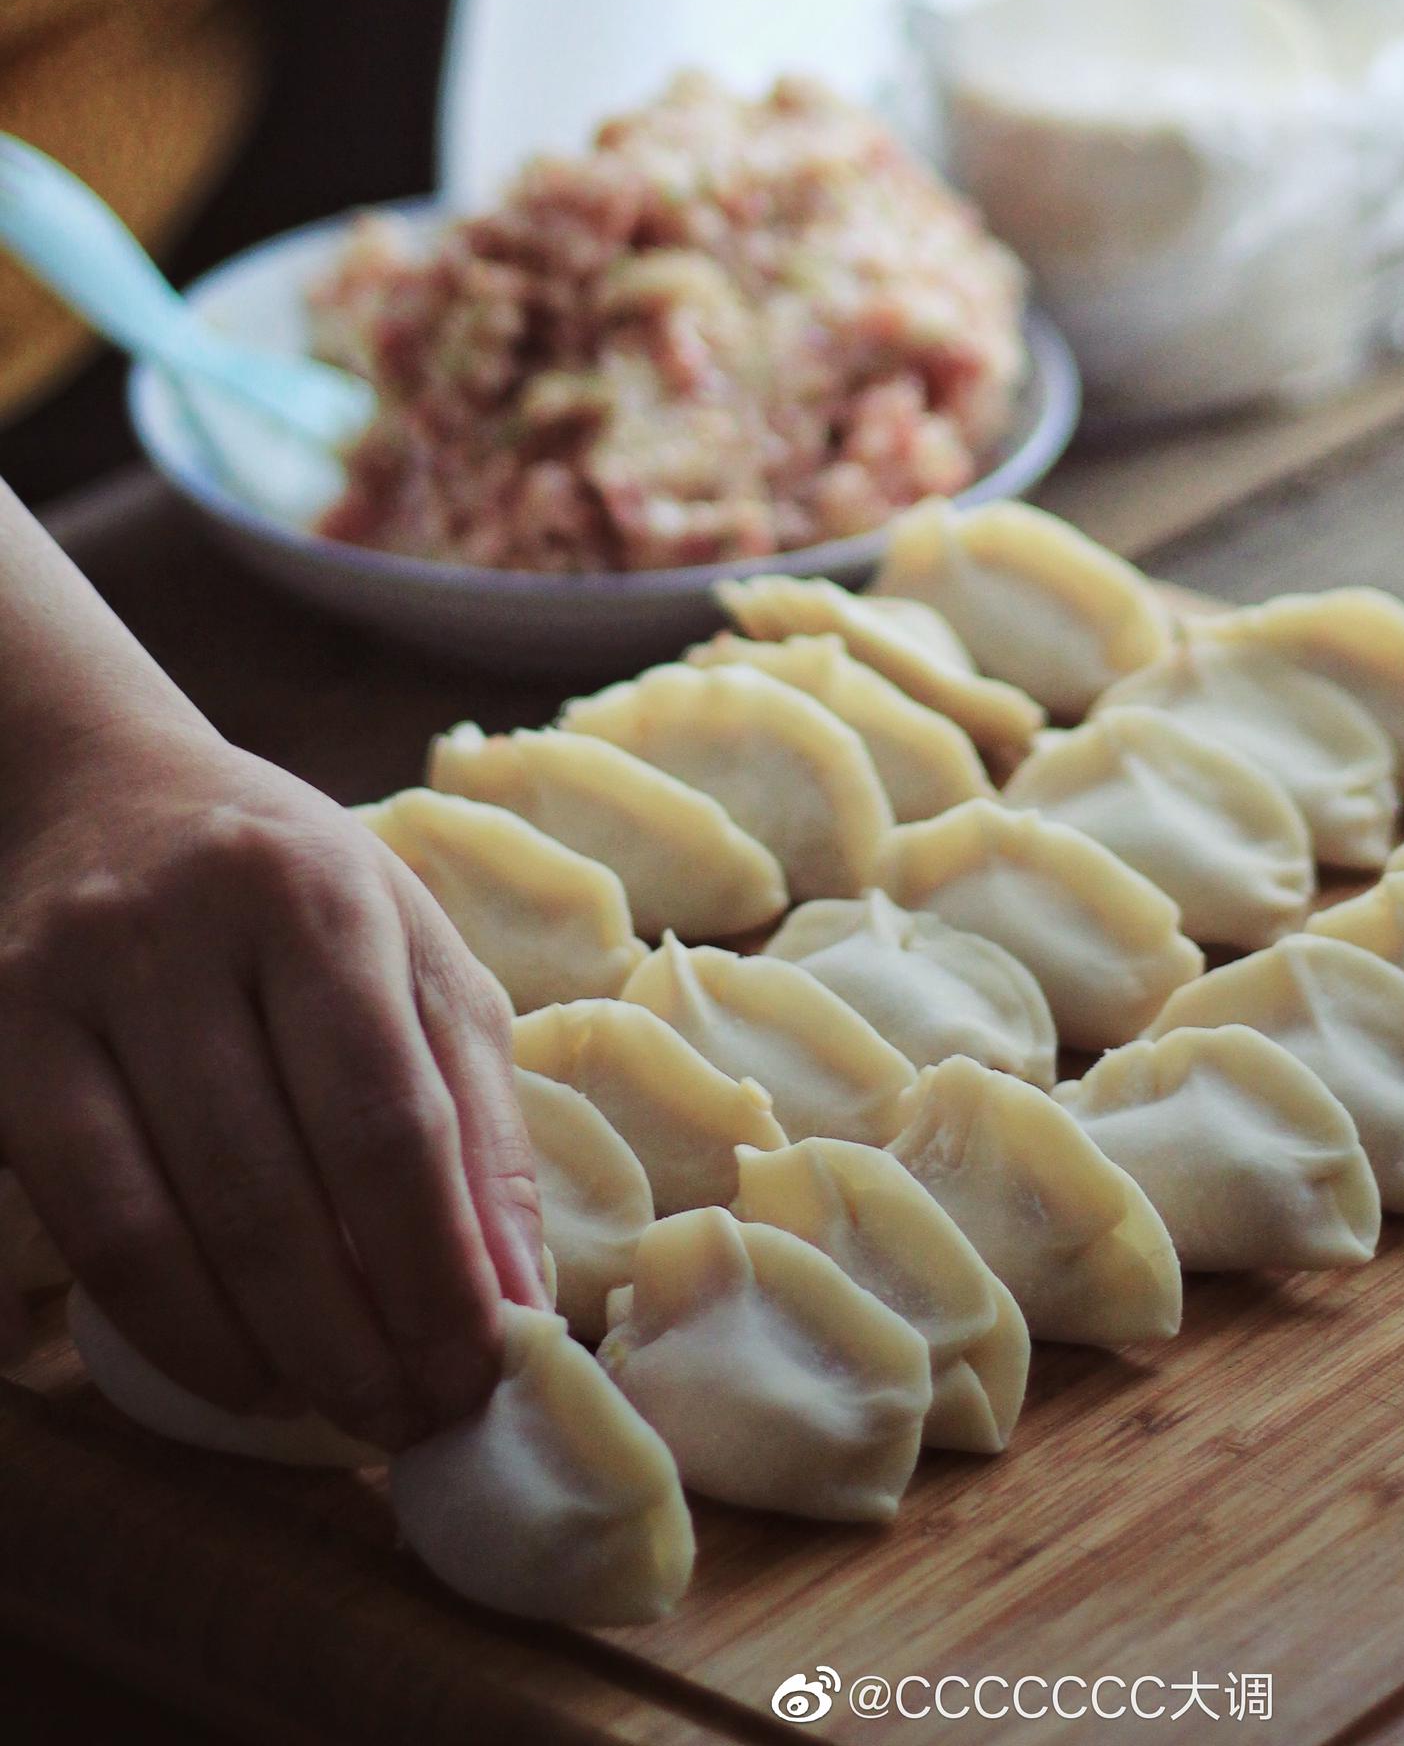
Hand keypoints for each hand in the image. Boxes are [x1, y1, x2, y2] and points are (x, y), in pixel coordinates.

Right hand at [0, 490, 543, 1447]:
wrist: (105, 790)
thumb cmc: (294, 890)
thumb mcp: (414, 951)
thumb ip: (477, 1110)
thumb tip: (519, 1298)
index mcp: (319, 892)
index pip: (387, 1118)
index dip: (436, 1267)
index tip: (482, 1371)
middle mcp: (189, 928)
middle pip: (275, 1187)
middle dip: (354, 1335)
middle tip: (409, 1421)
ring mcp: (74, 986)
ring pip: (164, 1223)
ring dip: (258, 1352)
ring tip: (330, 1409)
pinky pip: (79, 1222)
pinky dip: (161, 1325)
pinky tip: (229, 1371)